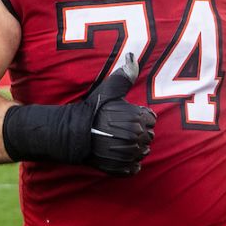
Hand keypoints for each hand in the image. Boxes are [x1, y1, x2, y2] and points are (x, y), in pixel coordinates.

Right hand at [83, 53, 154, 176]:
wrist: (74, 132)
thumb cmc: (93, 109)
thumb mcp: (108, 89)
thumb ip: (124, 75)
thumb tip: (132, 57)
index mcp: (137, 118)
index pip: (151, 119)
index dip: (141, 117)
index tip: (128, 117)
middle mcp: (136, 137)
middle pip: (149, 136)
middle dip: (139, 132)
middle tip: (122, 129)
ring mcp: (129, 154)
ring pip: (143, 152)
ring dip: (136, 148)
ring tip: (120, 141)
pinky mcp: (121, 168)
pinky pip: (134, 168)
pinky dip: (130, 164)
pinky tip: (119, 155)